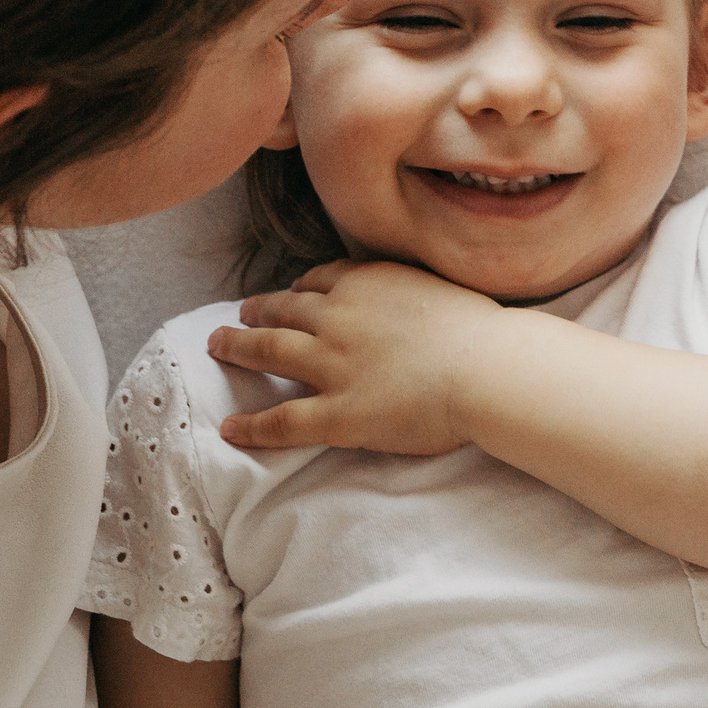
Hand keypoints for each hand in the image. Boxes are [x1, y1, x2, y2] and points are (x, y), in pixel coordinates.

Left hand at [207, 259, 504, 455]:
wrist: (488, 367)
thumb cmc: (480, 330)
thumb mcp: (440, 286)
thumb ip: (409, 290)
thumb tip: (408, 301)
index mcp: (366, 282)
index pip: (320, 279)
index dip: (300, 287)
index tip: (292, 292)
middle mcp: (338, 316)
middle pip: (284, 309)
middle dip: (258, 309)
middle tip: (240, 312)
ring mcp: (332, 364)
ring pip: (269, 351)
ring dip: (238, 347)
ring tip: (218, 346)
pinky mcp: (336, 412)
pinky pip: (282, 420)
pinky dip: (252, 425)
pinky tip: (230, 428)